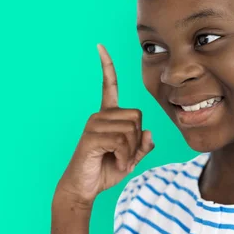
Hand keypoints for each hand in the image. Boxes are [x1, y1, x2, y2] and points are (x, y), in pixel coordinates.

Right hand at [55, 44, 154, 206]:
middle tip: (125, 155)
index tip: (99, 46)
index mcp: (108, 115)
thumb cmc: (106, 170)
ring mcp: (94, 125)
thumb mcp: (131, 158)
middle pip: (137, 117)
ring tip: (118, 160)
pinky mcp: (92, 137)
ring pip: (131, 130)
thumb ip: (142, 145)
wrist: (84, 188)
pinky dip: (124, 157)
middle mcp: (99, 115)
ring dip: (131, 151)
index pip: (109, 85)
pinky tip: (116, 163)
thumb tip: (149, 132)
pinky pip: (121, 141)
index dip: (107, 66)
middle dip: (137, 140)